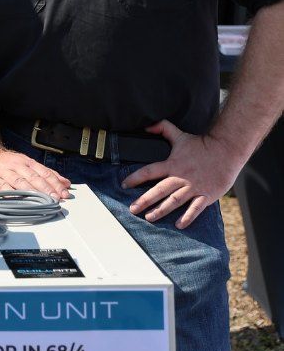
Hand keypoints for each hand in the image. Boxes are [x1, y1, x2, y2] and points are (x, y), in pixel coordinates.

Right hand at [0, 146, 70, 199]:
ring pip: (20, 181)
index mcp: (26, 161)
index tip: (64, 193)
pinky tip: (20, 200)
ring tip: (42, 200)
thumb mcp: (26, 164)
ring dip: (32, 192)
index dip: (55, 182)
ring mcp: (4, 172)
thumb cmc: (7, 163)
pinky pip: (3, 187)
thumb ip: (45, 173)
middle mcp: (16, 165)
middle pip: (33, 177)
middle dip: (46, 188)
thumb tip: (65, 183)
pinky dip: (12, 194)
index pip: (43, 172)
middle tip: (56, 198)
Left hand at [121, 121, 242, 228]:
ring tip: (149, 218)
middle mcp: (181, 177)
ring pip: (174, 201)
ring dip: (161, 210)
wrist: (226, 150)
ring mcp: (194, 187)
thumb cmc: (201, 144)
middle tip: (133, 209)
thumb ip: (162, 128)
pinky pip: (195, 208)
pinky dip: (187, 217)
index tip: (124, 185)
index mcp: (172, 164)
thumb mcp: (179, 135)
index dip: (135, 178)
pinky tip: (179, 224)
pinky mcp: (207, 195)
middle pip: (159, 190)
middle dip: (144, 200)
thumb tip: (146, 126)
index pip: (149, 171)